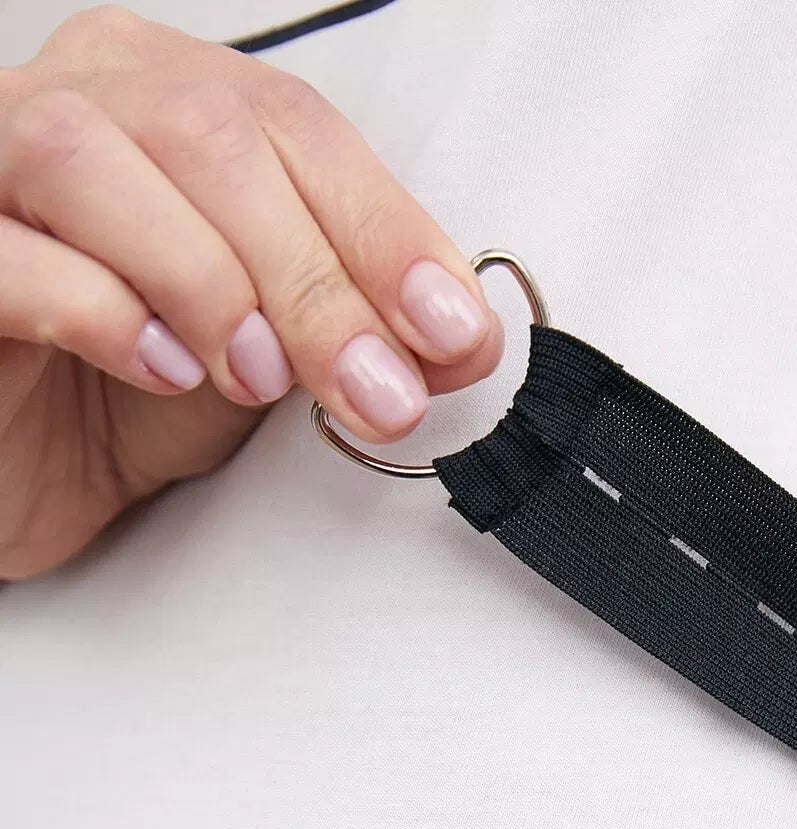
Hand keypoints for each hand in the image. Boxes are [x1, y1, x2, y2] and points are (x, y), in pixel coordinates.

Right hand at [0, 5, 502, 579]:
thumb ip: (352, 325)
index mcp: (162, 98)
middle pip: (205, 134)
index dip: (383, 228)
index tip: (449, 330)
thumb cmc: (125, 393)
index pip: (291, 126)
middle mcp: (72, 104)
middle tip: (371, 388)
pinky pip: (9, 253)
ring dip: (205, 278)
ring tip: (253, 375)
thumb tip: (460, 336)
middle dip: (314, 275)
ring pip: (89, 157)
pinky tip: (160, 368)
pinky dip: (99, 310)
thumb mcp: (269, 355)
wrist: (19, 469)